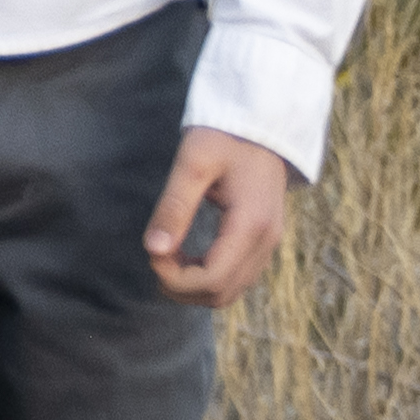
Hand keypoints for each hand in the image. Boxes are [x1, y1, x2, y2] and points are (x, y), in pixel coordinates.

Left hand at [145, 131, 296, 306]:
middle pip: (220, 294)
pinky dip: (206, 278)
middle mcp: (266, 242)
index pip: (212, 279)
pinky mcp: (262, 243)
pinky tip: (185, 256)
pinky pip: (235, 278)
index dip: (174, 278)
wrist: (261, 125)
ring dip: (192, 286)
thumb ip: (174, 207)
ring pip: (228, 292)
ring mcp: (268, 245)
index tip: (152, 253)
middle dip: (180, 286)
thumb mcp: (192, 163)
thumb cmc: (224, 137)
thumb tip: (153, 250)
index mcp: (251, 224)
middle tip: (156, 255)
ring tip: (168, 256)